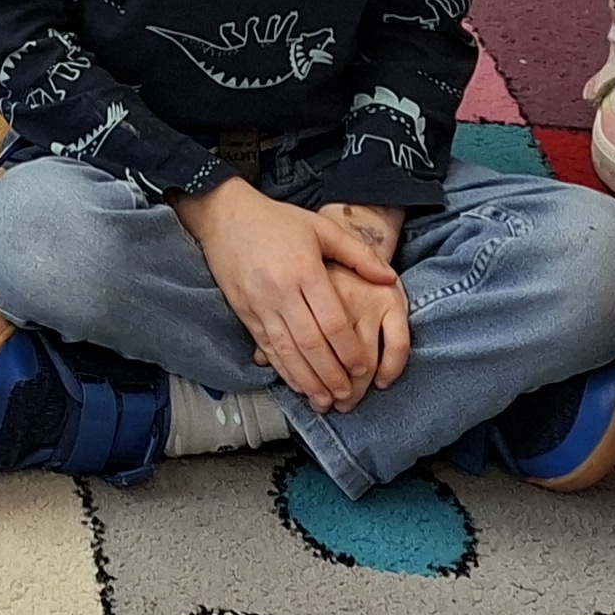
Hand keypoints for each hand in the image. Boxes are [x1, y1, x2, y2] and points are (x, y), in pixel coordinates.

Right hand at [178, 177, 401, 412]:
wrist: (224, 214)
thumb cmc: (277, 221)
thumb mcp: (321, 228)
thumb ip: (358, 254)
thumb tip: (390, 279)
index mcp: (305, 269)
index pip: (332, 320)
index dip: (349, 349)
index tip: (363, 368)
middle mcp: (281, 289)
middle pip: (311, 342)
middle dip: (331, 373)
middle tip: (347, 396)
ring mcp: (259, 302)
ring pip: (287, 350)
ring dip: (308, 379)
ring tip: (324, 400)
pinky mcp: (243, 311)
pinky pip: (267, 346)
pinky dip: (283, 368)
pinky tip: (297, 383)